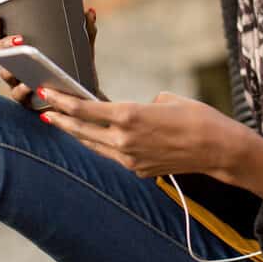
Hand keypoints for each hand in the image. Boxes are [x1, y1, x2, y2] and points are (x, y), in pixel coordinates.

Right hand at [0, 8, 98, 109]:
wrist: (85, 98)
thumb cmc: (77, 70)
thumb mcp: (82, 49)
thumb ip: (86, 31)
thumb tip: (89, 11)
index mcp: (22, 51)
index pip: (1, 37)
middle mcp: (15, 67)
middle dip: (4, 45)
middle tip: (20, 40)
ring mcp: (18, 84)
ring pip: (6, 74)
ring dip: (11, 68)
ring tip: (25, 61)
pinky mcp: (26, 101)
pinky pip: (19, 95)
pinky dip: (24, 89)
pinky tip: (32, 85)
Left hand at [37, 89, 248, 180]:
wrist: (218, 148)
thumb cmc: (197, 116)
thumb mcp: (166, 99)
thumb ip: (141, 105)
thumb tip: (130, 113)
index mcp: (129, 115)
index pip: (86, 108)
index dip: (63, 100)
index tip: (47, 91)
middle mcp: (124, 139)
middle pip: (82, 129)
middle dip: (61, 118)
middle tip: (44, 108)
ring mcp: (130, 159)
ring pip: (94, 145)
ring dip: (77, 134)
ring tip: (61, 123)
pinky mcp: (138, 170)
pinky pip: (113, 155)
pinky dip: (101, 145)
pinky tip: (95, 137)